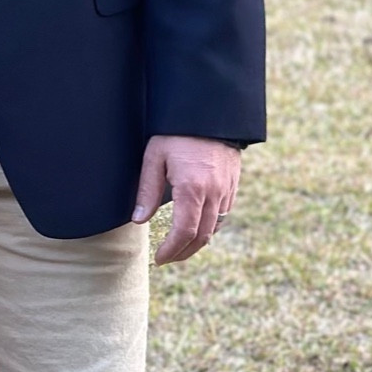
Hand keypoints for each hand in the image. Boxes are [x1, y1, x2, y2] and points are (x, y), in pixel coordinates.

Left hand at [131, 136, 240, 264]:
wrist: (211, 112)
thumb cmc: (176, 132)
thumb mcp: (154, 157)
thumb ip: (147, 191)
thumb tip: (139, 220)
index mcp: (193, 188)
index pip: (184, 232)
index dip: (171, 250)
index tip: (159, 258)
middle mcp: (214, 193)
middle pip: (202, 237)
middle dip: (183, 252)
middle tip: (167, 258)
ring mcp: (227, 190)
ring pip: (215, 228)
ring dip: (198, 243)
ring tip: (179, 248)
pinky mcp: (233, 184)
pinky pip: (224, 215)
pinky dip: (210, 228)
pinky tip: (197, 229)